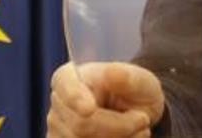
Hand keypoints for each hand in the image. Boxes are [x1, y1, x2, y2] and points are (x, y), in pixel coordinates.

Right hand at [47, 61, 164, 136]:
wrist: (136, 115)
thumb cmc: (135, 92)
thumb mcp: (140, 81)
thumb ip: (127, 78)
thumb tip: (110, 72)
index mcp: (69, 77)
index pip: (64, 85)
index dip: (75, 98)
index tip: (90, 109)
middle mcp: (58, 104)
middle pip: (81, 125)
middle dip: (119, 126)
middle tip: (143, 119)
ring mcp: (57, 129)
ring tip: (137, 128)